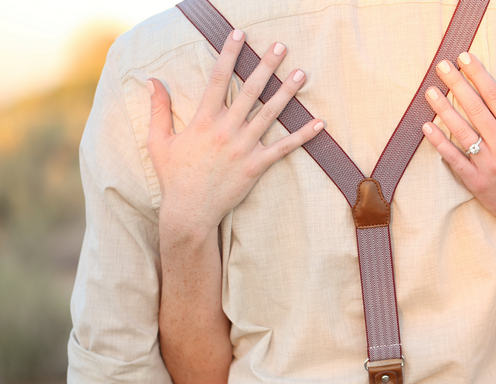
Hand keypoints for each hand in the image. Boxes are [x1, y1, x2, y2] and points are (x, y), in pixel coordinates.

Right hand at [147, 29, 324, 236]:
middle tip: (280, 46)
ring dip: (287, 93)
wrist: (189, 211)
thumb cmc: (173, 177)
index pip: (217, 79)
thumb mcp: (159, 142)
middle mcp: (225, 130)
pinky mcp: (256, 166)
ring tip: (302, 73)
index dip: (229, 54)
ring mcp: (243, 147)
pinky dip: (302, 136)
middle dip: (266, 66)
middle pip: (249, 91)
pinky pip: (283, 148)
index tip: (239, 34)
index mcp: (203, 120)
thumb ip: (158, 109)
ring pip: (269, 114)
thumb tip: (152, 80)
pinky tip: (318, 123)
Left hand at [422, 52, 495, 242]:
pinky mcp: (475, 182)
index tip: (465, 59)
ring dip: (444, 109)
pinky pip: (454, 159)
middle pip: (475, 109)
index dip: (479, 76)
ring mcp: (488, 165)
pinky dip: (439, 143)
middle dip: (457, 85)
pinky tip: (427, 127)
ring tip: (430, 91)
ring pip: (461, 131)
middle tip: (441, 66)